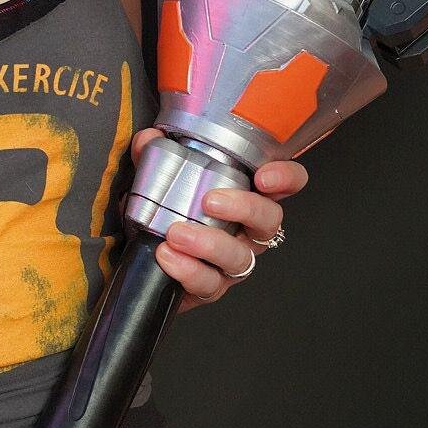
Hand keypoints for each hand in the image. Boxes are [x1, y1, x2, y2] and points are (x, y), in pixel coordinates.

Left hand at [129, 127, 308, 314]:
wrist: (141, 256)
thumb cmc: (163, 214)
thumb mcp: (158, 179)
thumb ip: (154, 155)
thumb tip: (150, 140)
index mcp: (245, 196)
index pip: (286, 184)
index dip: (286, 178)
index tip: (263, 176)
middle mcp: (247, 231)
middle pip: (269, 220)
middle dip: (245, 207)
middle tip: (210, 201)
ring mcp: (232, 262)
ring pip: (241, 257)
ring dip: (210, 243)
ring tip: (177, 233)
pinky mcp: (211, 288)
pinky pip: (210, 284)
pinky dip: (189, 270)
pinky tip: (168, 257)